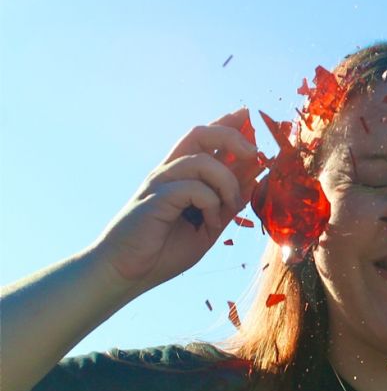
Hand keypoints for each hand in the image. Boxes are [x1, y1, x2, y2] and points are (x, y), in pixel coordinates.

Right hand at [91, 108, 263, 295]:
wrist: (126, 274)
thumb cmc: (163, 252)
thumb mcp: (208, 225)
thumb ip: (227, 202)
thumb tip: (255, 178)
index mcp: (180, 176)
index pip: (204, 139)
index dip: (226, 124)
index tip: (247, 116)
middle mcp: (168, 173)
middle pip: (200, 133)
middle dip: (231, 135)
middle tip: (254, 152)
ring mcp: (160, 183)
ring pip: (202, 160)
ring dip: (226, 182)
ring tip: (230, 206)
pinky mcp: (155, 198)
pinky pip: (194, 188)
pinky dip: (211, 204)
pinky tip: (209, 223)